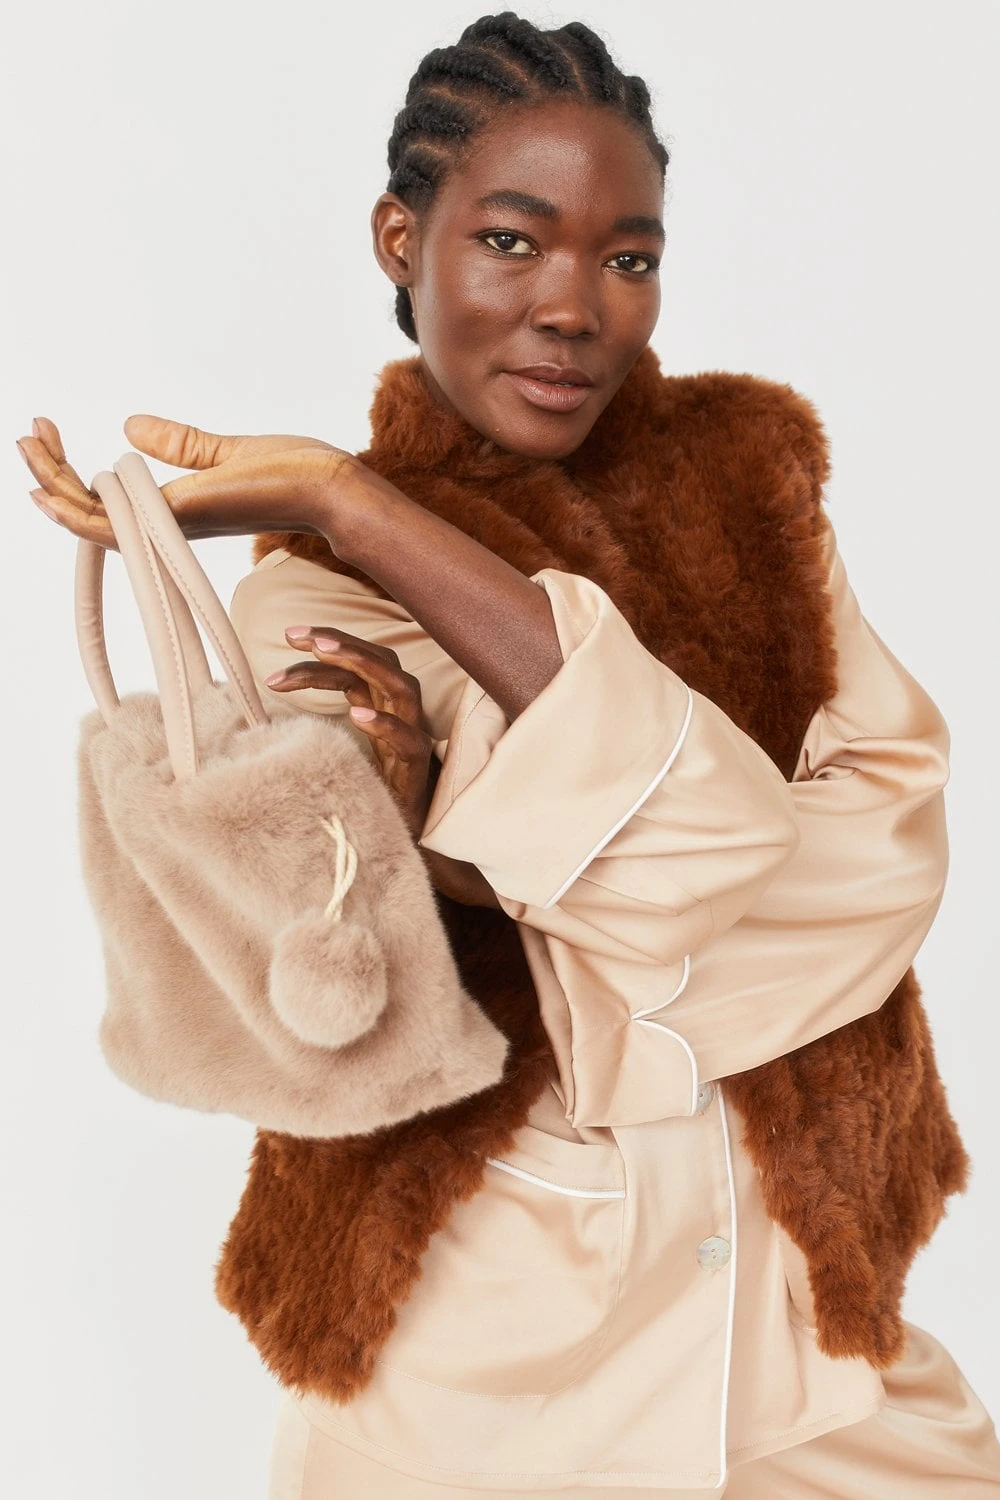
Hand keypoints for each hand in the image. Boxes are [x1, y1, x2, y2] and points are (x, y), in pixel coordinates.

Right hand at [15, 414, 356, 550]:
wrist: (324, 486)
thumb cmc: (289, 474)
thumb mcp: (219, 451)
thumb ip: (177, 444)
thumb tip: (131, 425)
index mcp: (173, 510)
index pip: (106, 502)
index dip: (71, 474)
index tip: (50, 431)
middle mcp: (165, 524)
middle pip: (88, 512)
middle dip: (50, 474)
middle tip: (26, 435)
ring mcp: (170, 525)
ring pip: (89, 519)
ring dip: (52, 483)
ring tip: (28, 442)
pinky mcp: (179, 518)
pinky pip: (112, 523)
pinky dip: (77, 506)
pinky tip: (53, 483)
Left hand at [267, 623, 433, 841]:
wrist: (395, 830)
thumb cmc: (363, 782)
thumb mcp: (337, 739)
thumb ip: (318, 713)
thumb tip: (274, 687)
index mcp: (379, 701)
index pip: (356, 662)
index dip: (326, 643)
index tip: (290, 635)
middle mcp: (399, 710)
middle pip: (380, 660)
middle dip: (340, 642)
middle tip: (298, 635)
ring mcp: (412, 735)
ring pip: (400, 686)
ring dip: (362, 663)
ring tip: (323, 653)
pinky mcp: (417, 766)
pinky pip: (407, 740)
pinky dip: (384, 724)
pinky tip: (357, 715)